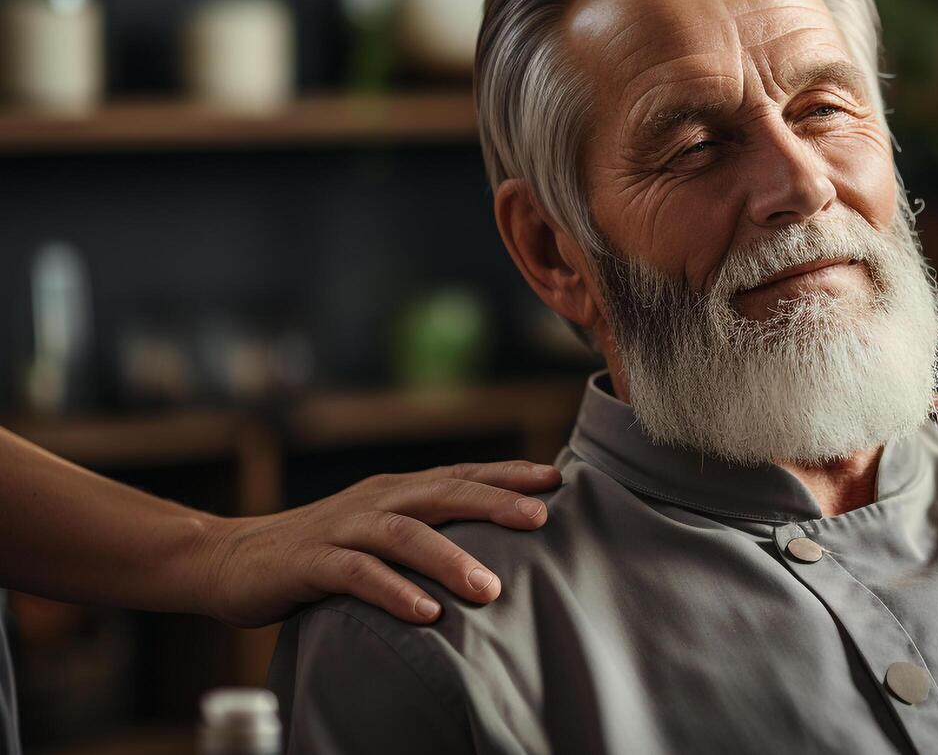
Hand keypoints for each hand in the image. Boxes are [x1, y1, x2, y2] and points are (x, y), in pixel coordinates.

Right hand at [194, 460, 562, 627]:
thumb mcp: (378, 532)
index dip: (507, 474)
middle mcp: (376, 501)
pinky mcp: (310, 563)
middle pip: (443, 492)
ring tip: (490, 588)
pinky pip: (357, 575)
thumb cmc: (320, 551)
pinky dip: (394, 592)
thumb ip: (426, 530)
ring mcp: (342, 529)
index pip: (461, 474)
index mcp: (397, 490)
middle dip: (494, 502)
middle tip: (541, 519)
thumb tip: (496, 549)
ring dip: (450, 559)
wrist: (229, 560)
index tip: (556, 479)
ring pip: (404, 534)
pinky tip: (427, 615)